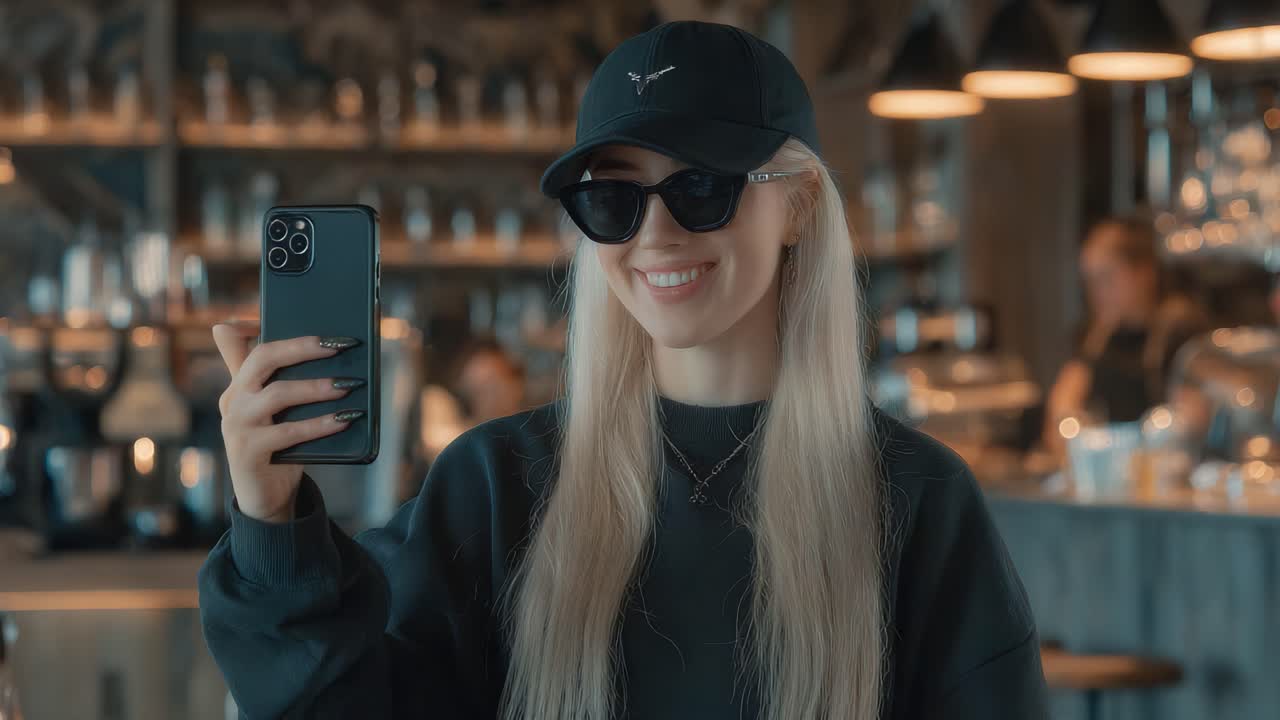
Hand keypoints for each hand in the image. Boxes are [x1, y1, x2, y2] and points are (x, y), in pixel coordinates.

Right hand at [212, 322, 362, 522]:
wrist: (267, 496)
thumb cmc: (279, 445)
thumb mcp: (277, 409)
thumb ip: (285, 378)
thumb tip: (317, 345)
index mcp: (238, 384)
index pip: (242, 341)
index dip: (260, 323)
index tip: (288, 313)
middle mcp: (232, 400)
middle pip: (261, 358)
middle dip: (302, 347)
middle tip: (338, 345)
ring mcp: (236, 426)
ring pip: (278, 394)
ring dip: (317, 387)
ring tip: (349, 384)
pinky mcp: (248, 452)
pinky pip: (288, 432)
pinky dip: (320, 424)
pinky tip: (346, 418)